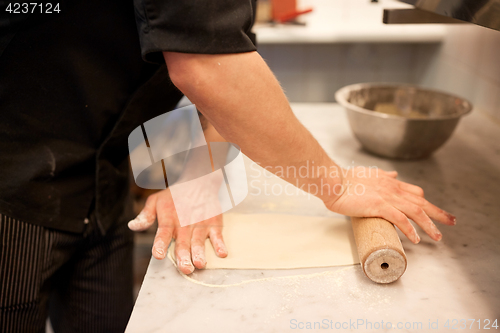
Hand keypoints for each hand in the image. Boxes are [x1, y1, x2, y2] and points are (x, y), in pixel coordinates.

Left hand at [128, 188, 226, 273]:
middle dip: (184, 255)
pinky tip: (222, 253)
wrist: (199, 181)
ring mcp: (200, 223)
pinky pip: (217, 234)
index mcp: (169, 218)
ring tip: (200, 264)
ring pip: (199, 240)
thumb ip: (145, 215)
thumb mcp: (156, 200)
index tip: (159, 254)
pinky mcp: (214, 223)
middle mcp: (184, 223)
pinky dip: (220, 243)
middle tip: (185, 268)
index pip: (163, 233)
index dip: (160, 244)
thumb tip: (132, 226)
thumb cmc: (175, 195)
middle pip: (183, 241)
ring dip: (200, 252)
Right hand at [324, 167, 455, 243]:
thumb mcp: (369, 173)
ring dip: (429, 225)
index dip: (427, 202)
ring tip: (438, 237)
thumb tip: (394, 174)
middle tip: (451, 222)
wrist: (334, 181)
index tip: (434, 211)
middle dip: (438, 213)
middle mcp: (392, 188)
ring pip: (416, 211)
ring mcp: (387, 197)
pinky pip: (400, 219)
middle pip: (422, 201)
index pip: (415, 192)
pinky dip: (410, 229)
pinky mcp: (379, 206)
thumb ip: (383, 175)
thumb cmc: (346, 179)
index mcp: (390, 181)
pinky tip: (416, 239)